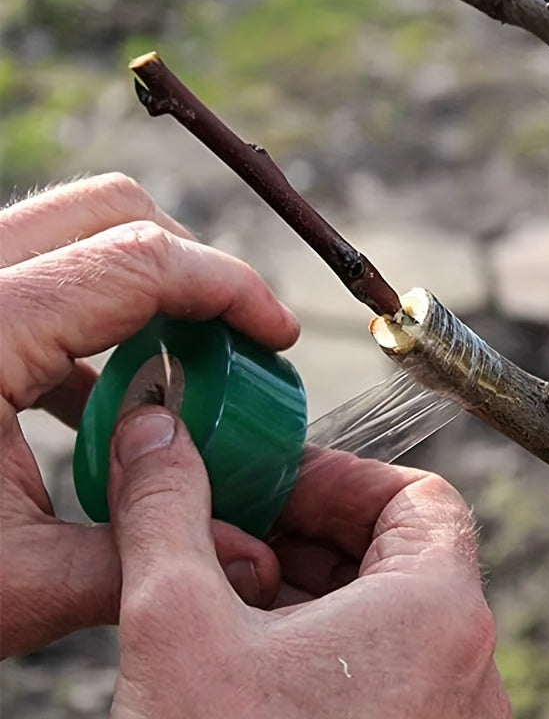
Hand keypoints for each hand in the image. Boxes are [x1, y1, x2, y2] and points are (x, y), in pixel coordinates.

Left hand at [0, 173, 299, 656]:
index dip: (231, 288)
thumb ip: (142, 558)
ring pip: (78, 232)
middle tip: (231, 336)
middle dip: (193, 264)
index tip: (277, 334)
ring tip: (180, 366)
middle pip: (112, 209)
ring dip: (149, 287)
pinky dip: (100, 319)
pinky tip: (110, 393)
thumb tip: (252, 559)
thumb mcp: (13, 584)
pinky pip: (46, 280)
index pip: (142, 261)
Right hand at [109, 408, 509, 717]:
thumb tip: (156, 440)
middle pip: (400, 551)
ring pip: (387, 614)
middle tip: (240, 528)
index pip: (420, 496)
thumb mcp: (177, 628)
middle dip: (312, 530)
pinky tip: (250, 659)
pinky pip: (383, 672)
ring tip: (232, 592)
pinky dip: (323, 647)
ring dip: (311, 588)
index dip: (343, 477)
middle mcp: (465, 669)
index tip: (277, 482)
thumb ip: (166, 515)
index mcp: (439, 615)